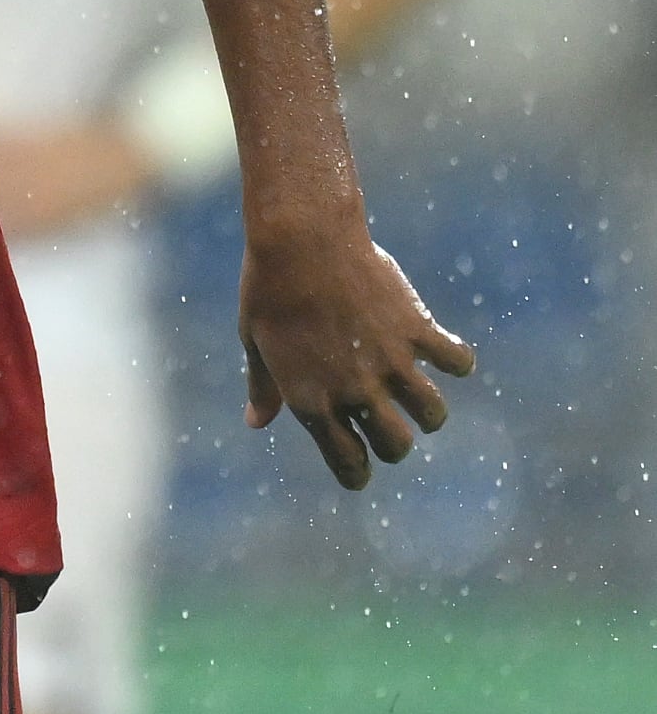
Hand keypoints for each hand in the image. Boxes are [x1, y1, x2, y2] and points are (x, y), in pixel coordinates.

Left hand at [238, 218, 477, 487]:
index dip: (355, 473)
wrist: (301, 239)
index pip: (345, 461)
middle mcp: (355, 390)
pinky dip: (457, 361)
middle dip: (394, 445)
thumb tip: (255, 422)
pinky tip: (445, 353)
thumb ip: (264, 387)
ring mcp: (391, 362)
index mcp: (311, 401)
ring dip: (428, 413)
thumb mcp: (255, 341)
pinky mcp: (417, 330)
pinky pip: (457, 362)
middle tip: (389, 429)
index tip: (359, 472)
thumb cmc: (268, 290)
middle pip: (396, 445)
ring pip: (432, 414)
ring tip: (418, 400)